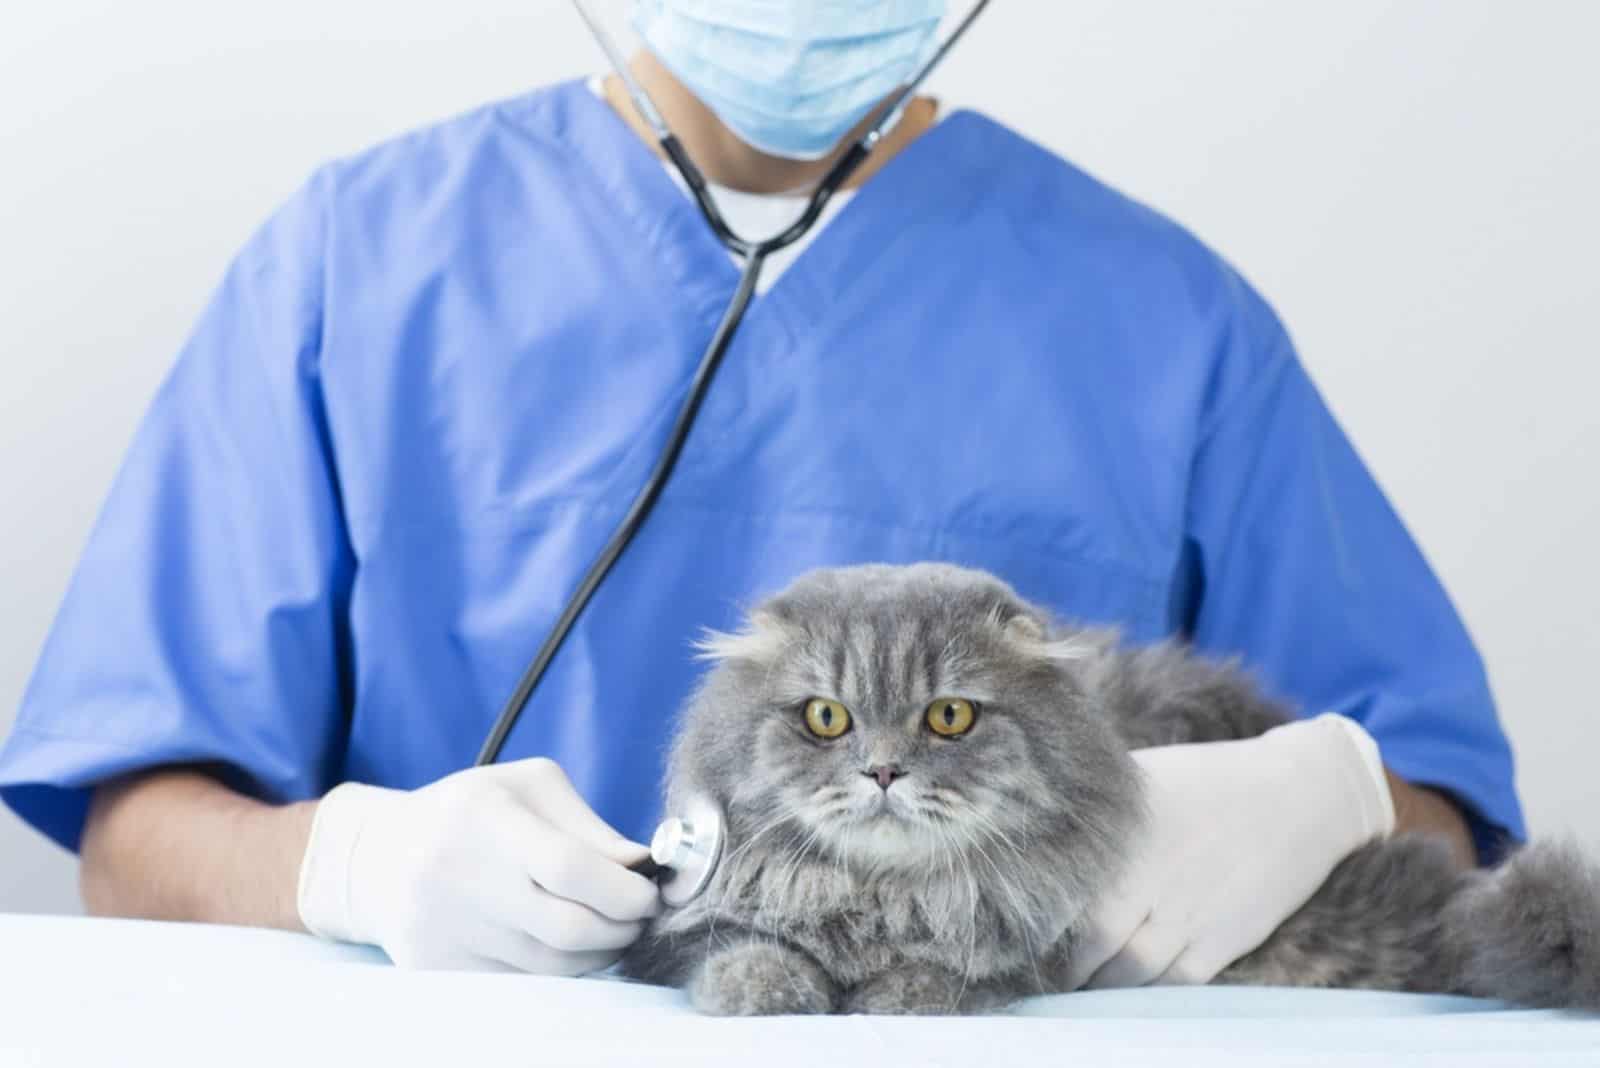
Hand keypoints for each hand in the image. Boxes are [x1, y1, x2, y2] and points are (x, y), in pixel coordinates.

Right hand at [296, 758, 659, 972]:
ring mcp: (445, 929)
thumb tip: (643, 868)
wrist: (383, 857)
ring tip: (610, 927)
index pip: (568, 868)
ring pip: (552, 964)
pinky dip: (560, 968)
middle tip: (640, 915)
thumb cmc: (474, 812)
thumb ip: (590, 828)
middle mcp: (458, 876)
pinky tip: (568, 944)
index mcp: (485, 817)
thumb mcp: (530, 788)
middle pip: (567, 927)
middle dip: (622, 927)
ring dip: (598, 952)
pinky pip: (524, 981)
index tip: (649, 893)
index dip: (623, 889)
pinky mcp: (439, 969)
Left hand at [1065, 714, 1394, 988]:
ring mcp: (1193, 915)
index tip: (1020, 930)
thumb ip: (1100, 802)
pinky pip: (1177, 982)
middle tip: (1042, 970)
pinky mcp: (1226, 939)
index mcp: (1130, 837)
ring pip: (1132, 971)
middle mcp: (1157, 880)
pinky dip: (1146, 992)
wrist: (1303, 795)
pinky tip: (1126, 992)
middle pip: (1095, 940)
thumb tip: (1045, 812)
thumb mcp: (1148, 774)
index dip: (1042, 919)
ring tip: (1075, 988)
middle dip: (1065, 963)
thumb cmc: (1214, 778)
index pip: (1070, 892)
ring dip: (1100, 986)